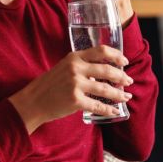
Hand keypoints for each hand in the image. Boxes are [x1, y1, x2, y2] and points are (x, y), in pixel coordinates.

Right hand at [8, 45, 133, 133]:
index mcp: (74, 57)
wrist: (33, 101)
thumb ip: (81, 66)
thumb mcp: (64, 67)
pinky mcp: (75, 101)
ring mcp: (76, 84)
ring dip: (119, 94)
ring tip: (126, 96)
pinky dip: (109, 109)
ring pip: (105, 88)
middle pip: (106, 69)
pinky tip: (115, 111)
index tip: (125, 61)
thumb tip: (104, 71)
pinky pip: (98, 105)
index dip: (116, 55)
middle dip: (121, 76)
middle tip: (129, 81)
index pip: (100, 50)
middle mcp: (76, 68)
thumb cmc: (49, 84)